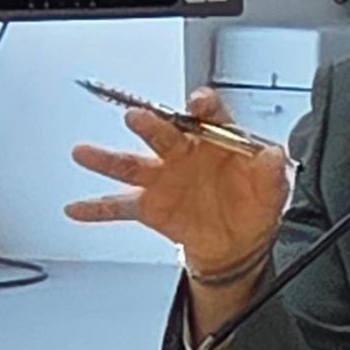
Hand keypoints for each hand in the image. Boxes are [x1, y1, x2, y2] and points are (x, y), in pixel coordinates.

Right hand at [65, 86, 287, 282]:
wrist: (237, 246)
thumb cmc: (251, 206)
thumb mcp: (272, 189)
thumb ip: (272, 171)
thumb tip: (273, 156)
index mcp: (215, 140)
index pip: (208, 115)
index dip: (203, 107)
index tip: (198, 103)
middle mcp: (183, 153)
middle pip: (163, 133)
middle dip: (150, 124)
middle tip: (137, 118)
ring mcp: (162, 178)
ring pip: (131, 163)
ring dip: (107, 158)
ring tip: (84, 152)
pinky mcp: (149, 206)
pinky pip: (118, 205)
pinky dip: (96, 208)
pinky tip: (77, 208)